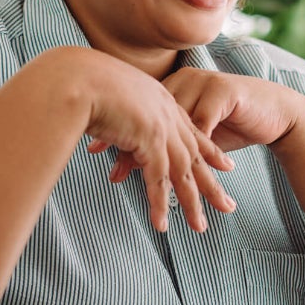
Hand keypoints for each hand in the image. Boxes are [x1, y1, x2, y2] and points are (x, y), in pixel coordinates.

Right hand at [74, 53, 236, 232]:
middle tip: (227, 206)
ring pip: (183, 172)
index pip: (190, 130)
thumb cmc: (81, 82)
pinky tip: (162, 224)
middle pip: (195, 155)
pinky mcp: (149, 141)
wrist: (77, 76)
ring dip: (192, 202)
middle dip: (211, 183)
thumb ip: (117, 110)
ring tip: (199, 228)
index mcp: (160, 100)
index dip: (209, 150)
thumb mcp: (109, 94)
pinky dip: (160, 204)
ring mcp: (160, 128)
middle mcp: (166, 113)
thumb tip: (110, 122)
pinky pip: (158, 179)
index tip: (225, 165)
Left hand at [94, 68, 304, 184]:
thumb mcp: (193, 133)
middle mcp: (185, 81)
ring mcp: (204, 84)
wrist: (274, 110)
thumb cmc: (232, 122)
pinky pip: (202, 125)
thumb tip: (128, 162)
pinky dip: (191, 150)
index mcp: (172, 86)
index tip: (95, 150)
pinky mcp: (224, 93)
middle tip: (113, 172)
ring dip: (160, 154)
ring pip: (175, 124)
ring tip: (144, 178)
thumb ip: (164, 141)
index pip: (139, 110)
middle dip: (132, 147)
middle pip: (152, 116)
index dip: (118, 132)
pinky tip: (181, 168)